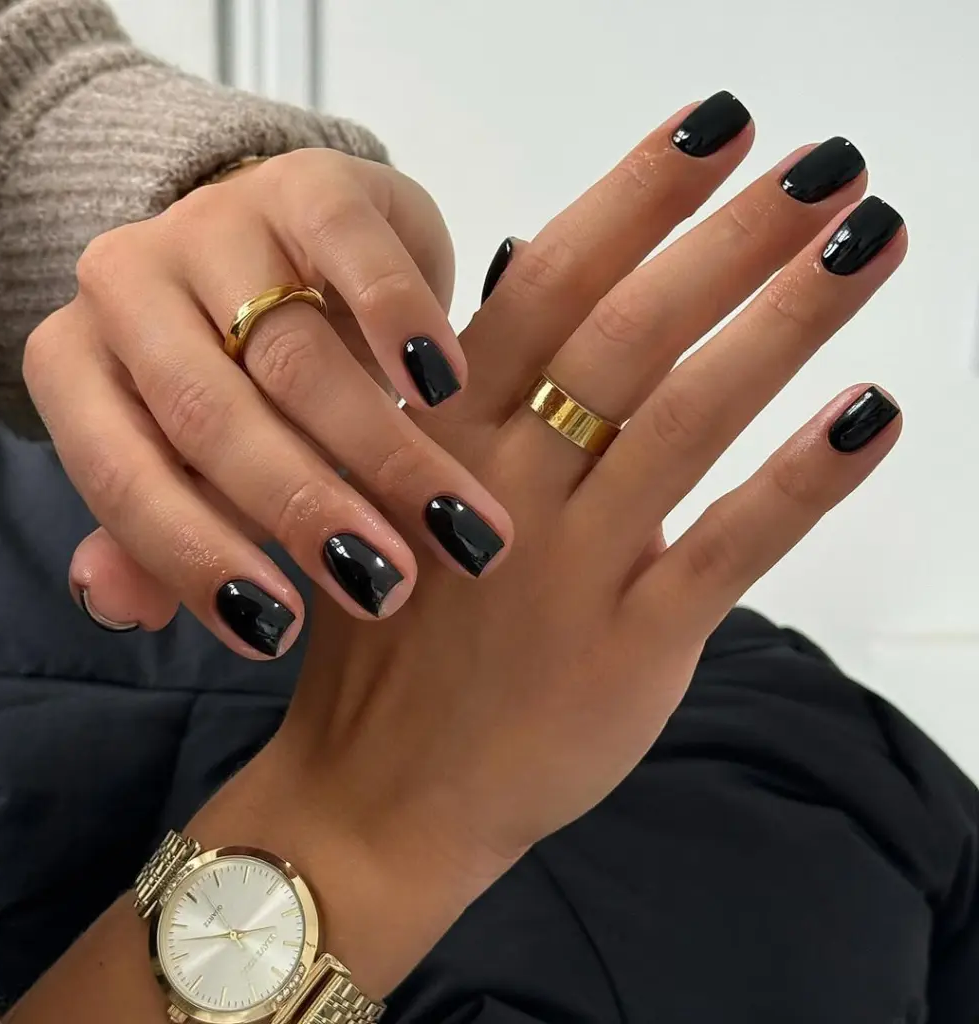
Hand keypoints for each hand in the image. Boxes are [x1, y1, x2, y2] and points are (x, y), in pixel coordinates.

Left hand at [22, 150, 511, 657]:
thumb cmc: (235, 381)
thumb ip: (156, 533)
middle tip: (386, 582)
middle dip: (305, 510)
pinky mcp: (308, 183)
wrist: (283, 253)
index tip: (281, 630)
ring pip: (296, 355)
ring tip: (449, 520)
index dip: (199, 558)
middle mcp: (125, 285)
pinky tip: (448, 391)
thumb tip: (120, 606)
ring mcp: (216, 223)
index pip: (122, 474)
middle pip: (212, 416)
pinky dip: (403, 329)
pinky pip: (356, 259)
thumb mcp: (190, 461)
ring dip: (381, 450)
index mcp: (76, 363)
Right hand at [204, 99, 904, 993]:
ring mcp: (573, 568)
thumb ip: (462, 385)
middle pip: (632, 333)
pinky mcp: (630, 646)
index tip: (710, 133)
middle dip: (731, 237)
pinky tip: (867, 412)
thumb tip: (530, 266)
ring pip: (691, 419)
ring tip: (865, 241)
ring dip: (785, 319)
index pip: (548, 287)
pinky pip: (728, 548)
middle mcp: (508, 486)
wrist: (378, 789)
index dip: (635, 201)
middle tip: (819, 166)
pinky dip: (801, 478)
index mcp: (441, 438)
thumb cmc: (382, 636)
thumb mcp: (384, 490)